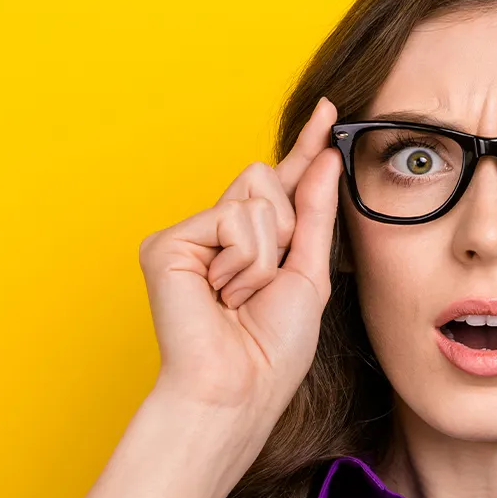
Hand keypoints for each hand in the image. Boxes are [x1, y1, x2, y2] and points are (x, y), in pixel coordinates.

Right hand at [139, 96, 341, 414]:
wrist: (238, 388)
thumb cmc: (272, 349)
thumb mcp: (308, 273)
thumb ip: (314, 213)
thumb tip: (325, 156)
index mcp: (252, 241)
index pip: (285, 184)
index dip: (307, 148)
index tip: (328, 109)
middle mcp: (217, 231)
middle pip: (268, 178)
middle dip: (286, 229)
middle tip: (264, 283)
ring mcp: (190, 235)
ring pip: (255, 198)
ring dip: (264, 254)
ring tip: (239, 295)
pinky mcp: (168, 243)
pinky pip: (232, 218)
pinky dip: (243, 260)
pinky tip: (220, 292)